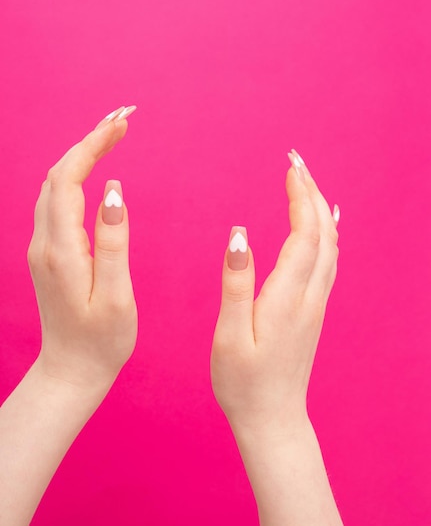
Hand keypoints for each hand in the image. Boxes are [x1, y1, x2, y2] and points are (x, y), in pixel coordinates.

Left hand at [27, 106, 138, 391]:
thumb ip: (114, 241)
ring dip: (80, 154)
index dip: (94, 145)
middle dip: (89, 140)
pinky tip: (95, 170)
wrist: (71, 370)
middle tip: (123, 118)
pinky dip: (75, 176)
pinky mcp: (48, 254)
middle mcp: (44, 243)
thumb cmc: (101, 339)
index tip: (123, 122)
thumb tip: (114, 190)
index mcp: (61, 250)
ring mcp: (42, 248)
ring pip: (55, 185)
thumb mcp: (116, 294)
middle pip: (58, 174)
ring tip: (113, 134)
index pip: (69, 179)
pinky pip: (57, 202)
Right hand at [211, 149, 339, 436]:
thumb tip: (240, 234)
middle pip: (322, 233)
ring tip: (307, 182)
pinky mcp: (314, 311)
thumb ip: (236, 282)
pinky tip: (325, 224)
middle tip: (296, 160)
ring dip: (320, 209)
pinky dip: (328, 234)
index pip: (303, 234)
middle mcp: (309, 296)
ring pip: (330, 245)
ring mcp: (316, 303)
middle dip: (312, 192)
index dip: (299, 197)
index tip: (290, 166)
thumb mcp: (229, 334)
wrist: (272, 417)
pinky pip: (330, 262)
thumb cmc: (243, 380)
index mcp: (287, 297)